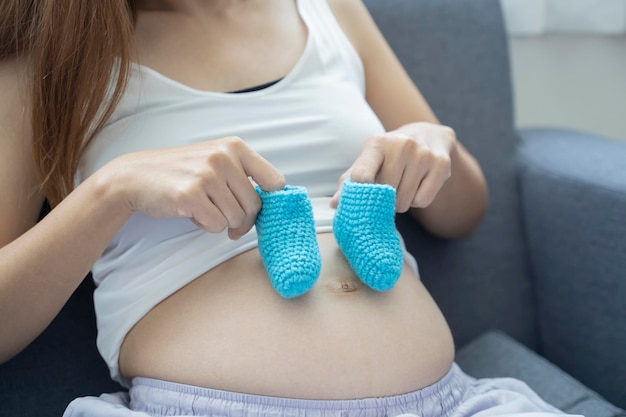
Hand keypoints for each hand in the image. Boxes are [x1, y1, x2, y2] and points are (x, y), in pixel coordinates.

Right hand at [104, 136, 284, 239]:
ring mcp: (207, 175)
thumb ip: (244, 175)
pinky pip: (217, 226)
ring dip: (222, 222)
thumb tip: (273, 205)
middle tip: (225, 218)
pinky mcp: (191, 194)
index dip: (268, 201)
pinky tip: (191, 212)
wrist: (135, 176)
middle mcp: (224, 157)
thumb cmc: (181, 173)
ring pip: (237, 219)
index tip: (253, 207)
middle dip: (243, 220)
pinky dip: (206, 226)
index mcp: (235, 147)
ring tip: (203, 208)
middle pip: (255, 206)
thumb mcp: (216, 161)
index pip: (275, 181)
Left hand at [331, 123, 455, 212]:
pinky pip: (422, 201)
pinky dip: (419, 200)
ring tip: (404, 184)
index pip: (361, 176)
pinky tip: (419, 184)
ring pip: (404, 201)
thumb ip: (350, 181)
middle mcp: (400, 144)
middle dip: (385, 199)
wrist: (428, 136)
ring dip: (402, 201)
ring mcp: (422, 154)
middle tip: (390, 187)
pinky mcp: (441, 165)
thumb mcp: (369, 161)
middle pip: (385, 194)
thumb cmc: (390, 155)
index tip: (362, 200)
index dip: (360, 194)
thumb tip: (335, 205)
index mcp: (376, 143)